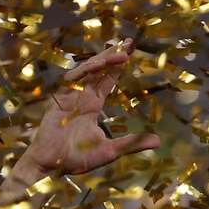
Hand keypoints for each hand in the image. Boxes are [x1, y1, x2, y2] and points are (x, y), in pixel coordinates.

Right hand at [25, 38, 159, 175]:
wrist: (50, 168)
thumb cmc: (76, 160)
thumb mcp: (110, 151)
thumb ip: (132, 143)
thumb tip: (158, 142)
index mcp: (92, 105)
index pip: (107, 79)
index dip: (118, 65)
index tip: (130, 50)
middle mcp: (81, 97)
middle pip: (98, 70)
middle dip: (112, 54)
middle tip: (128, 41)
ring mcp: (69, 97)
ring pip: (86, 71)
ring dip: (102, 61)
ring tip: (121, 54)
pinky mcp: (58, 100)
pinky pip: (71, 80)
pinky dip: (84, 71)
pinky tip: (98, 65)